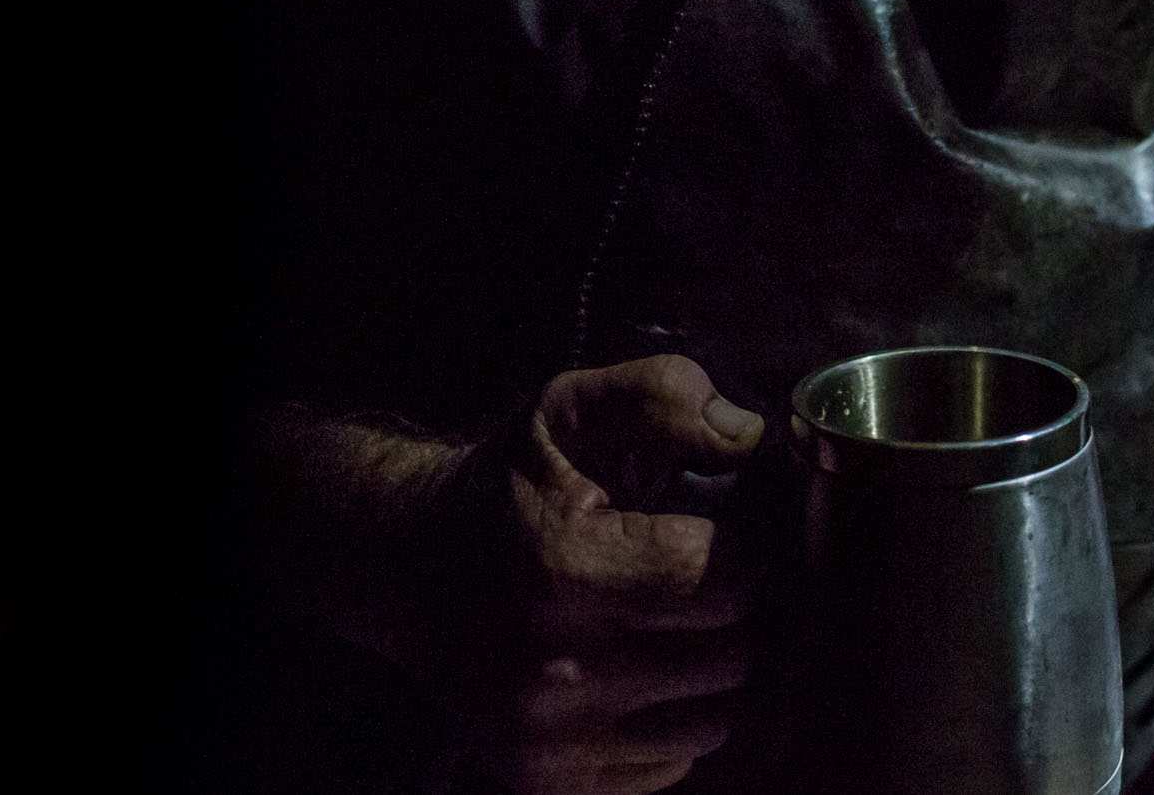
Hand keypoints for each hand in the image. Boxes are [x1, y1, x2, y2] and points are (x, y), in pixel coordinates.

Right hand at [439, 356, 773, 794]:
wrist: (406, 567)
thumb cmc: (503, 487)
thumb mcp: (570, 411)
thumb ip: (663, 397)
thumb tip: (748, 436)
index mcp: (563, 568)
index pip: (723, 577)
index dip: (738, 549)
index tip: (713, 532)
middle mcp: (554, 668)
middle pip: (729, 651)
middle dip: (732, 608)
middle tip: (700, 579)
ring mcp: (548, 738)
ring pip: (715, 717)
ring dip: (711, 669)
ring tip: (673, 625)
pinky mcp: (547, 781)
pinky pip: (674, 763)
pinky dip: (674, 720)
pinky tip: (639, 672)